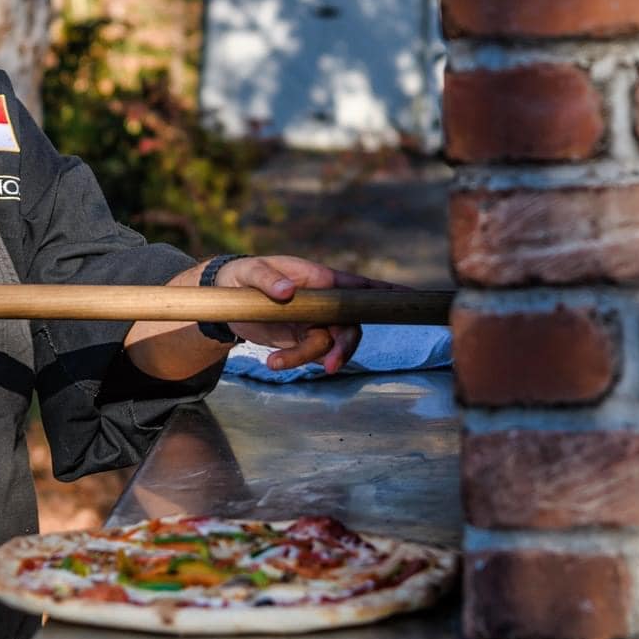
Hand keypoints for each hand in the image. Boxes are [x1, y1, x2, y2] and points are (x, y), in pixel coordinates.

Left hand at [211, 255, 396, 375]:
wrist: (226, 298)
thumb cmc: (244, 275)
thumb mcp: (250, 272)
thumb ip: (267, 278)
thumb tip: (287, 292)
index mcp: (321, 280)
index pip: (362, 287)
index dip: (388, 295)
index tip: (413, 300)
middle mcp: (325, 302)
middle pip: (349, 327)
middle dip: (343, 348)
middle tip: (330, 366)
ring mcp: (316, 322)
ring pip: (328, 346)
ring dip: (306, 358)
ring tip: (273, 363)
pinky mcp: (302, 339)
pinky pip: (311, 355)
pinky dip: (295, 362)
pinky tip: (272, 361)